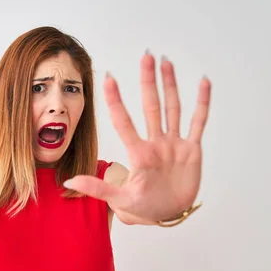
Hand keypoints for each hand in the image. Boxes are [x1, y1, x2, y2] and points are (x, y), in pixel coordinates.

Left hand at [64, 52, 210, 222]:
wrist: (168, 214)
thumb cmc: (143, 207)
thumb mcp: (120, 200)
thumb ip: (96, 189)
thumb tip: (68, 183)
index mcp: (139, 153)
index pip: (124, 122)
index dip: (117, 101)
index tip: (109, 78)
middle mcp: (155, 143)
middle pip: (151, 106)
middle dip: (148, 82)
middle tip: (146, 56)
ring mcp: (173, 144)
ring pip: (173, 108)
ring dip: (170, 85)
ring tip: (166, 62)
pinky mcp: (191, 150)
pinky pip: (197, 122)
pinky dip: (202, 103)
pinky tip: (202, 82)